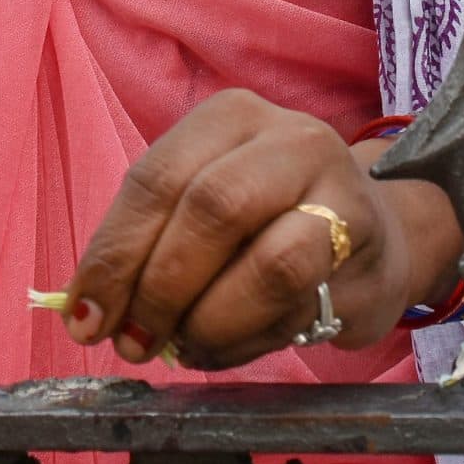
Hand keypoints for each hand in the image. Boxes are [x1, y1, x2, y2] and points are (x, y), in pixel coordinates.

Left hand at [59, 90, 455, 369]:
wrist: (376, 235)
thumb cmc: (268, 221)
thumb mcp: (204, 203)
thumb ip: (151, 241)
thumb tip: (88, 309)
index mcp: (231, 116)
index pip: (155, 179)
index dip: (114, 254)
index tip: (86, 317)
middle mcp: (291, 138)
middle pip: (210, 209)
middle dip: (159, 288)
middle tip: (133, 342)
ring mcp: (339, 191)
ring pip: (269, 264)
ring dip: (210, 322)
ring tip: (183, 348)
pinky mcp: (367, 251)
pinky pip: (302, 306)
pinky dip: (249, 340)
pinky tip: (227, 348)